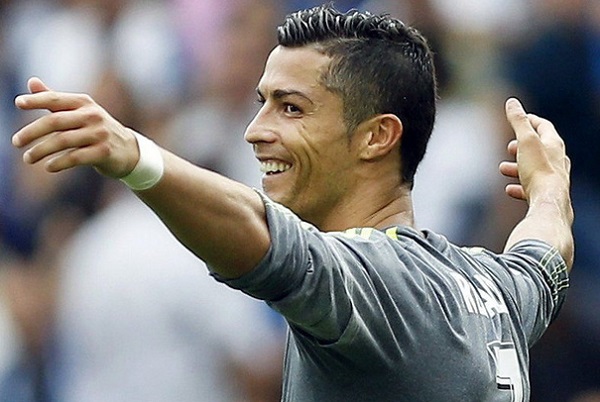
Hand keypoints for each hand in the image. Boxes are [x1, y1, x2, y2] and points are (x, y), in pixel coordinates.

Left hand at [12, 77, 139, 177]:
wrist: (129, 151)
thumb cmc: (97, 130)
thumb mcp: (80, 112)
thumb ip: (55, 99)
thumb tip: (31, 82)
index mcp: (84, 103)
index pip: (56, 99)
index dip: (36, 100)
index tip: (18, 103)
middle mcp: (92, 116)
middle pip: (55, 122)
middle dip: (32, 132)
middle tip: (16, 142)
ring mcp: (99, 134)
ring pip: (63, 141)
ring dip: (41, 151)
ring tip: (28, 158)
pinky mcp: (104, 152)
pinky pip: (76, 157)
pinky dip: (59, 162)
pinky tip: (48, 166)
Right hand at [499, 98, 570, 204]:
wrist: (548, 202)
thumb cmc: (538, 170)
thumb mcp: (525, 141)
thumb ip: (518, 121)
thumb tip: (512, 102)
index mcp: (554, 144)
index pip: (543, 126)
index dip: (530, 120)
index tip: (519, 118)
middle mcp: (557, 160)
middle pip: (539, 148)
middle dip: (521, 146)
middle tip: (509, 146)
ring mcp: (553, 178)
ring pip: (534, 168)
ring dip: (517, 166)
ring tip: (502, 168)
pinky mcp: (546, 194)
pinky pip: (531, 187)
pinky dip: (518, 186)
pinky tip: (509, 189)